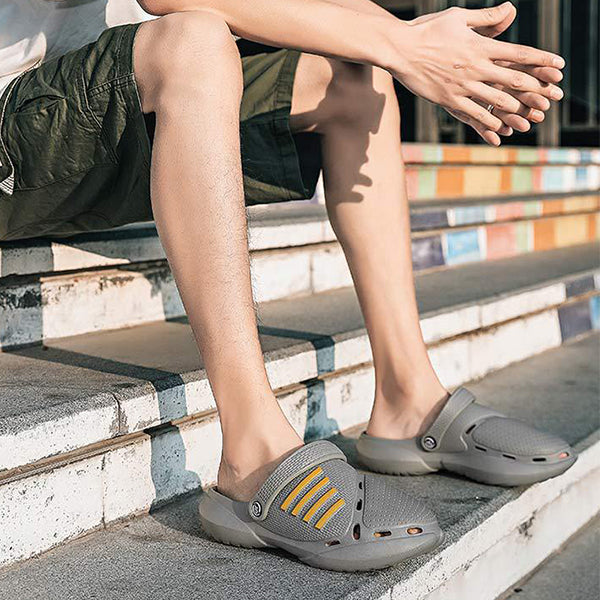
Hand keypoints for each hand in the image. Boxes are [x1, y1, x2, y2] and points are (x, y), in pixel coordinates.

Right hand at [391, 2, 564, 144]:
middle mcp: (475, 67)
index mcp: (480, 46)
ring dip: (514, 109)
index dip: (541, 59)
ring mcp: (462, 86)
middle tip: (550, 97)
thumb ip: (487, 17)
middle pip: (512, 79)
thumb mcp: (458, 16)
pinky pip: (472, 115)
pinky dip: (487, 123)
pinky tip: (498, 130)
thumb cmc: (428, 30)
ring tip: (526, 116)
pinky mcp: (448, 100)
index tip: (559, 65)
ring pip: (495, 100)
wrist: (400, 49)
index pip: (518, 53)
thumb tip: (511, 10)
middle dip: (535, 89)